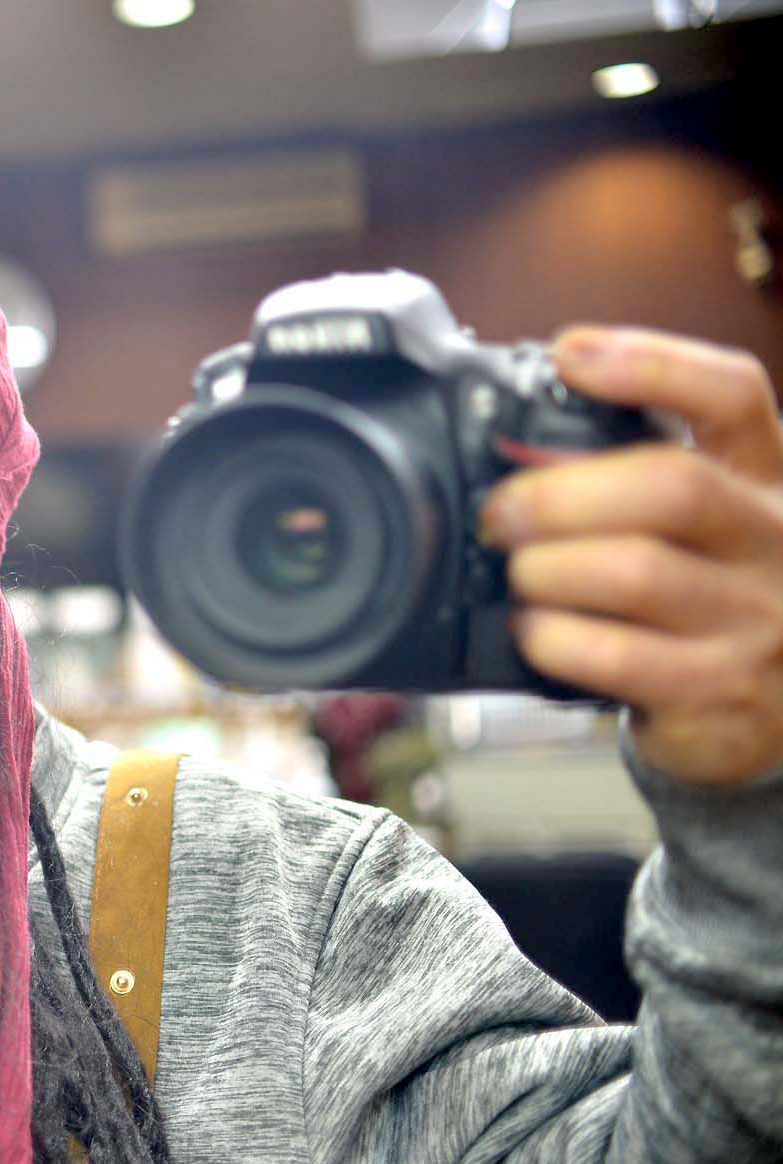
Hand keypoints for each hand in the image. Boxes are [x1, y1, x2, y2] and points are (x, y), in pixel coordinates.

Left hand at [478, 326, 782, 785]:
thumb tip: (513, 448)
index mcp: (765, 480)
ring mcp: (753, 621)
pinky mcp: (716, 694)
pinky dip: (551, 638)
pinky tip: (539, 632)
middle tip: (501, 514)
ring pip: (632, 572)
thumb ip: (624, 479)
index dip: (651, 363)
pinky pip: (611, 654)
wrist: (765, 715)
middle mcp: (774, 542)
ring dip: (545, 571)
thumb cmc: (707, 601)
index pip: (732, 395)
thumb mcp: (695, 528)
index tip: (570, 353)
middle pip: (669, 485)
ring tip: (523, 578)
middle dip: (558, 494)